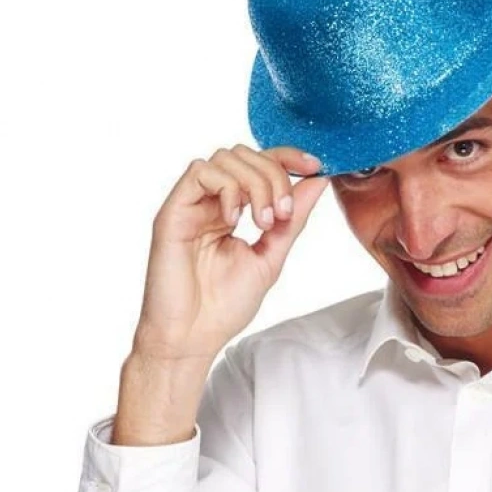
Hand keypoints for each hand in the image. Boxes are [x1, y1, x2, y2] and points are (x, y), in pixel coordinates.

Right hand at [133, 145, 327, 361]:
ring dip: (255, 184)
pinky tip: (234, 220)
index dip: (288, 156)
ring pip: (226, 157)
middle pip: (246, 154)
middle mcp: (211, 202)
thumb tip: (318, 181)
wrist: (191, 337)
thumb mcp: (272, 256)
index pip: (260, 163)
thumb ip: (293, 220)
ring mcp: (191, 204)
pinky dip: (228, 189)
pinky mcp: (173, 211)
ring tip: (262, 222)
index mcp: (234, 210)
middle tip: (281, 215)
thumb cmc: (224, 306)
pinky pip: (200, 172)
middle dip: (275, 176)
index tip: (315, 166)